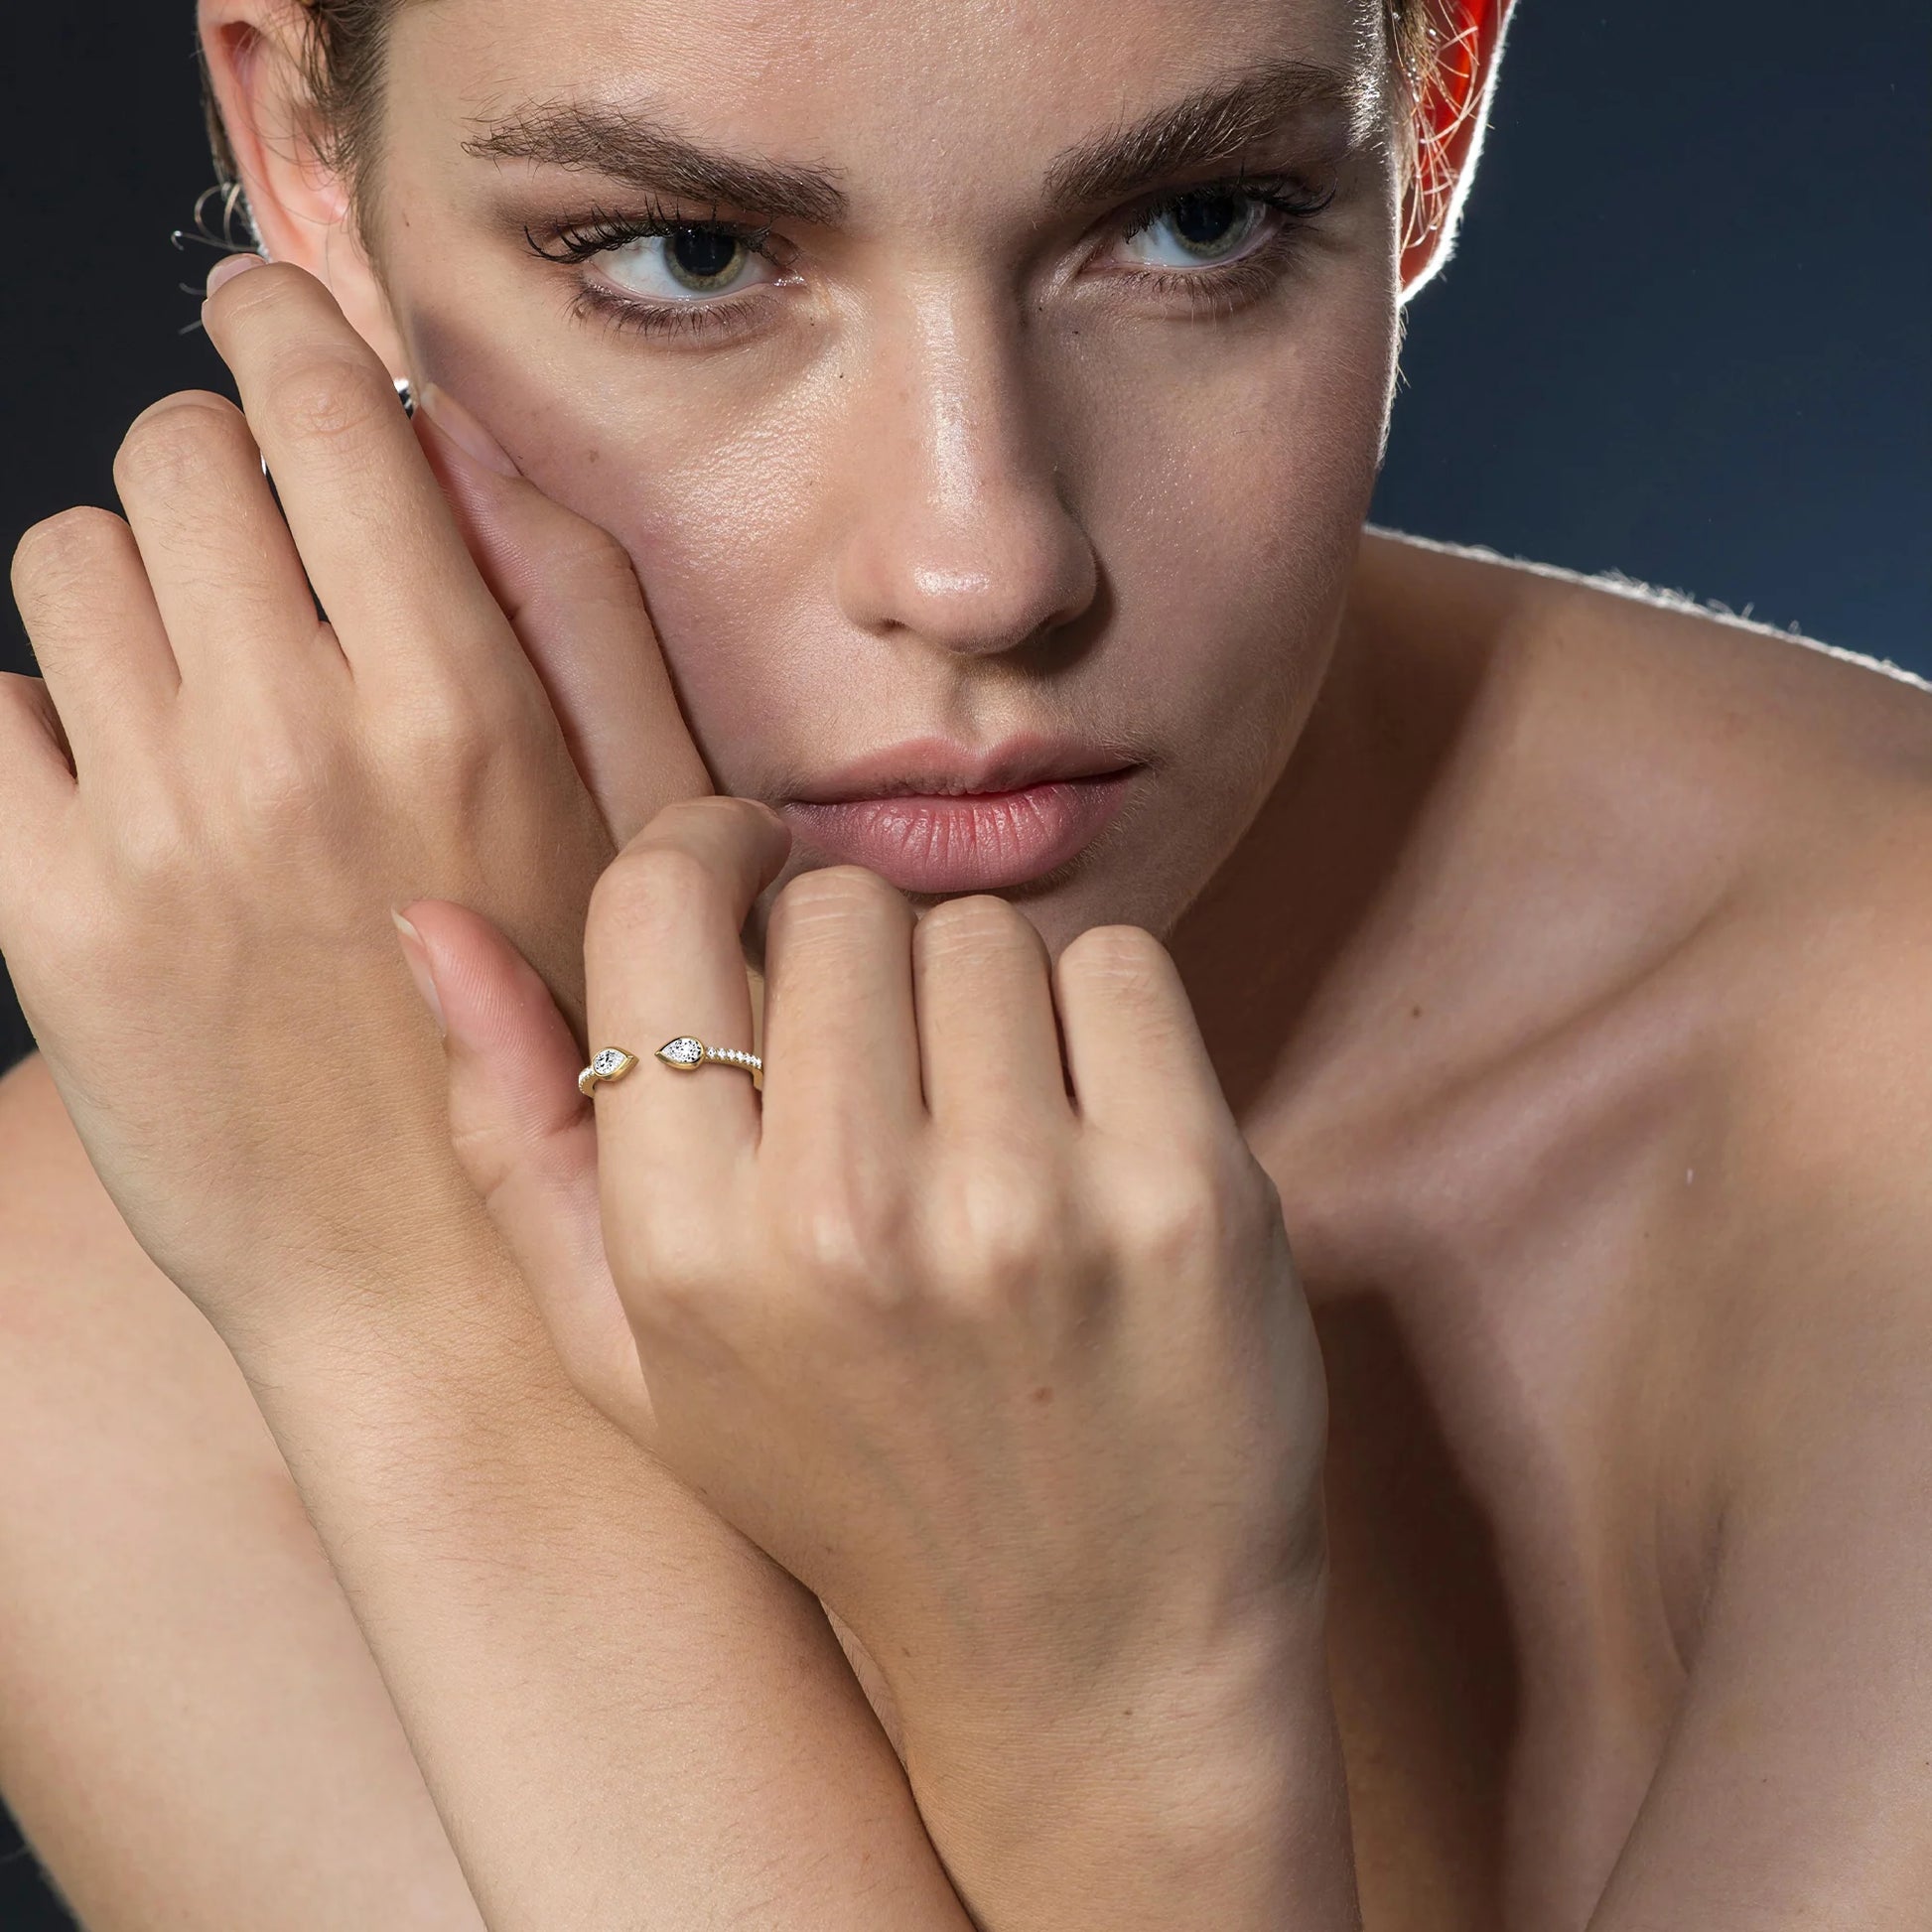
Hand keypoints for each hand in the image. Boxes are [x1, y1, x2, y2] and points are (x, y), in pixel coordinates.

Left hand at [0, 259, 708, 1357]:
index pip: (318, 415)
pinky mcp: (49, 924)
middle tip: (261, 539)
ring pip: (65, 567)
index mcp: (457, 705)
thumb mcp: (654, 830)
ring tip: (208, 679)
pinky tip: (138, 785)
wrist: (447, 1283)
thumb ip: (578, 612)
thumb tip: (459, 444)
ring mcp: (154, 837)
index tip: (268, 322)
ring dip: (135, 588)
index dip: (281, 330)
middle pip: (169, 459)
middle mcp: (293, 747)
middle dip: (212, 465)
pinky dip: (52, 718)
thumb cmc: (578, 1048)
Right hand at [397, 797, 1335, 1875]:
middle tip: (890, 1073)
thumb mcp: (636, 1355)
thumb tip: (434, 921)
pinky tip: (1091, 1140)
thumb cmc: (847, 1484)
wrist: (1092, 1656)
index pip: (662, 907)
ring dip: (985, 1003)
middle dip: (859, 959)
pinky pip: (1121, 967)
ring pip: (984, 931)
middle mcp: (848, 1221)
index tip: (748, 857)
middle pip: (842, 904)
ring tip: (990, 1134)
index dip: (705, 845)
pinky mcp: (1188, 1195)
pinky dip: (1105, 1021)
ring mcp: (1029, 1207)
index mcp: (687, 1249)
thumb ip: (519, 1139)